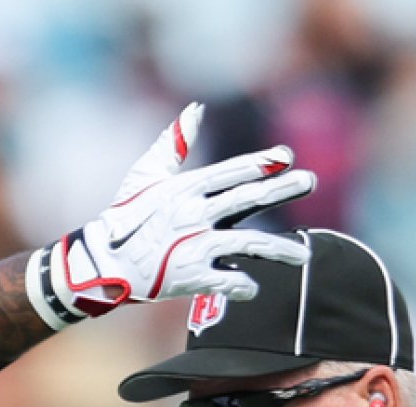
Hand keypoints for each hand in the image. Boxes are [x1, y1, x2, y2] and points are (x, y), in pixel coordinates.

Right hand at [25, 103, 315, 329]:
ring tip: (302, 255)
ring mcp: (195, 246)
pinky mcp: (191, 277)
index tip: (286, 158)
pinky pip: (227, 282)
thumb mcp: (146, 175)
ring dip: (279, 249)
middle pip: (247, 199)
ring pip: (248, 244)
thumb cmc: (126, 216)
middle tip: (310, 180)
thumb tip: (195, 109)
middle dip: (282, 189)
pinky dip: (243, 286)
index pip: (231, 173)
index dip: (260, 163)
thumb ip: (174, 143)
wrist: (104, 262)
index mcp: (186, 189)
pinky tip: (254, 289)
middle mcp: (195, 215)